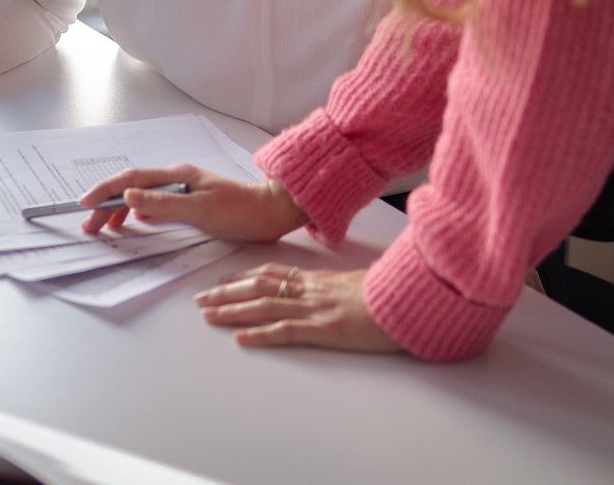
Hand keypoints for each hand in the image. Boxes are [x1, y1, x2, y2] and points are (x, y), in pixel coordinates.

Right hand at [78, 165, 307, 241]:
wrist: (272, 212)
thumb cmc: (241, 211)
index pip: (131, 179)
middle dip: (107, 204)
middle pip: (132, 187)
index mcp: (177, 175)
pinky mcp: (191, 202)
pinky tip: (133, 221)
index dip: (105, 190)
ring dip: (119, 208)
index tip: (85, 205)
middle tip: (90, 226)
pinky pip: (155, 204)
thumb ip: (163, 203)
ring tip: (105, 226)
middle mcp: (177, 178)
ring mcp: (183, 189)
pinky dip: (137, 212)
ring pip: (141, 196)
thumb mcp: (200, 210)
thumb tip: (128, 195)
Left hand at [195, 264, 403, 352]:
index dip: (245, 276)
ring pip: (264, 306)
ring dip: (233, 311)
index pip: (274, 274)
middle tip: (201, 299)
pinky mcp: (324, 329)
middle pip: (259, 288)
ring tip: (208, 316)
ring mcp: (316, 309)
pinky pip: (285, 331)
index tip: (224, 279)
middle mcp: (311, 290)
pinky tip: (240, 339)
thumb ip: (342, 286)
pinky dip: (260, 335)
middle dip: (227, 293)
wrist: (411, 299)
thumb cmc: (392, 293)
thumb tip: (337, 288)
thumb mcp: (362, 283)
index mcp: (320, 280)